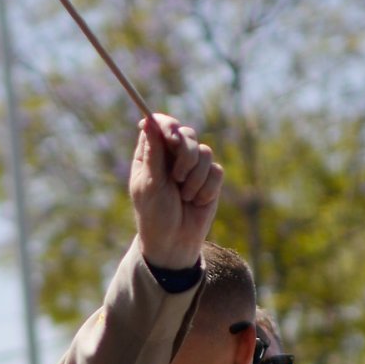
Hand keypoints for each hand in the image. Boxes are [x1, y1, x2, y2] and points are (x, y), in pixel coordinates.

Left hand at [127, 112, 223, 270]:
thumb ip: (153, 153)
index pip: (159, 124)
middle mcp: (172, 156)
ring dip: (195, 178)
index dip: (167, 125)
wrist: (175, 242)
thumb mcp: (150, 184)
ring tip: (184, 196)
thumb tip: (148, 120)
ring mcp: (193, 166)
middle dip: (185, 155)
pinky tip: (196, 201)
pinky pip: (216, 170)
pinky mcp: (210, 179)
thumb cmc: (155, 214)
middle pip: (186, 133)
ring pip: (205, 151)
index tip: (171, 135)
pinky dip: (206, 188)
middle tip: (176, 177)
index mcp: (151, 154)